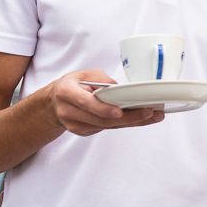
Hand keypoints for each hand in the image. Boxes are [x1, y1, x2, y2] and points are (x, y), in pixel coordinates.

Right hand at [49, 70, 164, 135]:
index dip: (103, 109)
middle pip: (101, 119)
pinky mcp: (83, 132)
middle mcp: (69, 112)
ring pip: (107, 126)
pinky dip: (124, 124)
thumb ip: (102, 80)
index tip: (119, 112)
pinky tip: (140, 119)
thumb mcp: (85, 74)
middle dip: (128, 117)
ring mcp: (75, 125)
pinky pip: (107, 128)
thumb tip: (121, 90)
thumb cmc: (73, 85)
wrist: (54, 103)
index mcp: (66, 92)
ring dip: (132, 122)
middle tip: (149, 113)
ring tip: (153, 116)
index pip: (86, 103)